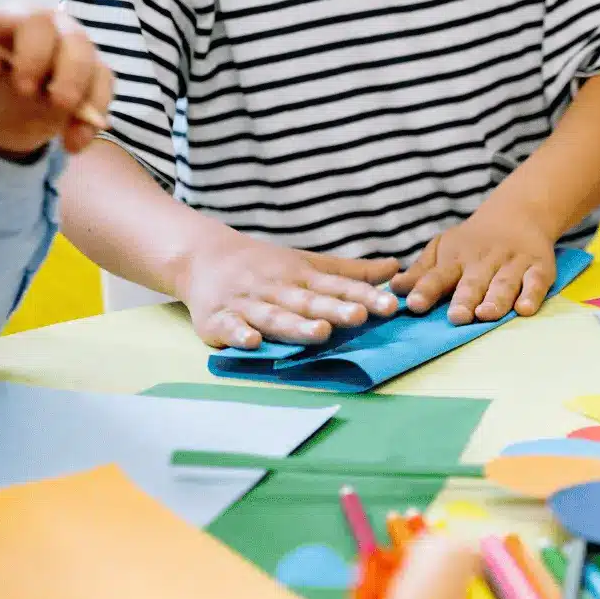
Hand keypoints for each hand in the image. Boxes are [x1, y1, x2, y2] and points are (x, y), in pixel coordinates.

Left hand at [0, 7, 111, 158]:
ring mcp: (78, 54)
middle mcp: (54, 29)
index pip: (35, 23)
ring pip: (97, 68)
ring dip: (88, 102)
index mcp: (18, 18)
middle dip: (70, 76)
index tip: (23, 86)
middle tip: (58, 105)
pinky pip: (104, 95)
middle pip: (76, 41)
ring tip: (68, 137)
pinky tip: (74, 142)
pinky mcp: (93, 80)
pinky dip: (93, 122)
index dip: (34, 52)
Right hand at [177, 237, 399, 348]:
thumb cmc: (267, 266)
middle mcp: (278, 289)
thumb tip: (396, 268)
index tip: (391, 306)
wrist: (203, 256)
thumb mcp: (310, 264)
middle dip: (335, 310)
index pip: (338, 287)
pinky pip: (229, 327)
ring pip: (274, 316)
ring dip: (296, 326)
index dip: (365, 296)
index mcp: (302, 277)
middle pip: (309, 302)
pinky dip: (239, 334)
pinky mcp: (218, 319)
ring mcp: (248, 304)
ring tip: (320, 333)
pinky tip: (253, 342)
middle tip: (359, 317)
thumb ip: (352, 272)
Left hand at [391, 202, 558, 324]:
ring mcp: (513, 264)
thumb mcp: (443, 249)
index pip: (438, 275)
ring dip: (496, 299)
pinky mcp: (539, 268)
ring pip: (504, 283)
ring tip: (486, 314)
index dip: (426, 289)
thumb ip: (422, 272)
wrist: (519, 213)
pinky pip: (536, 282)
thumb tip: (394, 289)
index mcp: (456, 259)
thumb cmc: (474, 241)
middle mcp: (484, 261)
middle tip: (456, 317)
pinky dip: (532, 295)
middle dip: (464, 298)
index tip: (414, 304)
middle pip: (473, 282)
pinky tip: (524, 309)